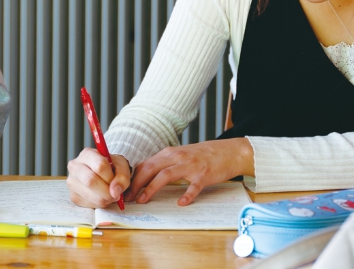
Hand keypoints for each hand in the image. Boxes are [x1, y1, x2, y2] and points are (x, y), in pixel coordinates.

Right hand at [67, 148, 130, 208]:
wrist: (104, 174)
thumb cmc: (112, 168)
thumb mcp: (121, 167)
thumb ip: (122, 178)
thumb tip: (115, 192)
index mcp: (87, 154)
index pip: (100, 166)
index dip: (111, 177)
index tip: (116, 182)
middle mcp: (75, 166)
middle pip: (91, 180)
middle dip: (107, 191)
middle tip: (115, 194)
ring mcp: (72, 181)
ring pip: (90, 195)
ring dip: (105, 199)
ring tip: (109, 195)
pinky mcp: (73, 195)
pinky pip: (88, 204)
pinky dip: (99, 204)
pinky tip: (101, 197)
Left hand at [127, 138, 252, 205]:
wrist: (228, 152)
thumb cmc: (203, 155)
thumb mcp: (181, 155)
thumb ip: (165, 163)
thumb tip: (145, 176)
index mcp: (169, 153)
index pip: (145, 164)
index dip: (132, 178)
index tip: (125, 191)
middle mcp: (177, 157)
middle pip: (150, 168)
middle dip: (136, 183)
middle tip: (128, 198)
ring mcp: (190, 165)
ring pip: (165, 175)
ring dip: (151, 188)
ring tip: (143, 200)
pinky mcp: (204, 175)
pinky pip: (193, 186)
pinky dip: (186, 195)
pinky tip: (181, 203)